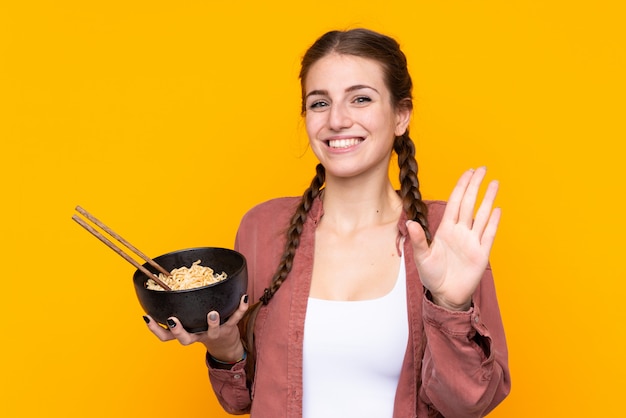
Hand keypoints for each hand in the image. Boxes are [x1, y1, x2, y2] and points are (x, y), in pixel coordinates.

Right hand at [144, 294, 248, 361]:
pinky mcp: (230, 327)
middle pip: (185, 339)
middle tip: (174, 320)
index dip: (155, 329)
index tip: (147, 317)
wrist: (226, 344)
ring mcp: (214, 332)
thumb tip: (162, 286)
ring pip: (213, 331)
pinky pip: (236, 318)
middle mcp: (198, 335)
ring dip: (212, 323)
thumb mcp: (189, 322)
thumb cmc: (202, 327)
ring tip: (212, 313)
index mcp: (186, 333)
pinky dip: (240, 308)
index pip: (165, 337)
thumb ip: (179, 308)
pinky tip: (243, 297)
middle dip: (178, 331)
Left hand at [406, 167, 500, 310]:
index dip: (461, 187)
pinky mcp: (481, 254)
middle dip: (475, 186)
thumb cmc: (432, 275)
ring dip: (488, 199)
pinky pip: (489, 234)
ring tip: (494, 183)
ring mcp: (472, 241)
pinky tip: (497, 209)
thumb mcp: (422, 257)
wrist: (445, 295)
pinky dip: (493, 222)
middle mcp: (460, 232)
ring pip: (482, 215)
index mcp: (445, 229)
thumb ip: (419, 240)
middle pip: (470, 203)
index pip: (455, 203)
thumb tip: (410, 222)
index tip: (468, 172)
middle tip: (482, 169)